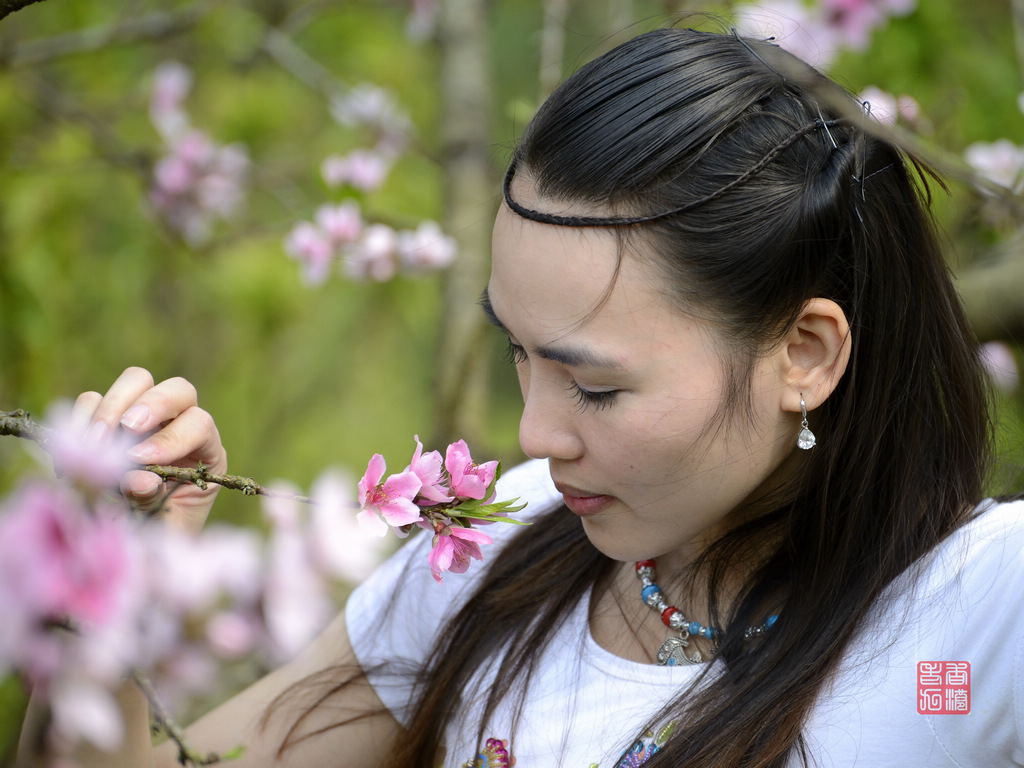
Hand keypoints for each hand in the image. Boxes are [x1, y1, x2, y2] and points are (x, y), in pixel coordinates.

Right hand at [72, 366, 226, 533]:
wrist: (132, 546)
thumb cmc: (158, 536)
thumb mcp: (164, 526)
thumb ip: (154, 502)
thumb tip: (137, 478)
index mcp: (206, 452)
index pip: (200, 423)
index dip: (172, 437)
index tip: (141, 460)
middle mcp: (179, 427)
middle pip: (176, 389)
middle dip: (149, 405)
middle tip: (122, 431)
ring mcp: (144, 421)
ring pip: (136, 381)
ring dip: (110, 408)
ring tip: (93, 445)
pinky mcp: (108, 422)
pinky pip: (92, 400)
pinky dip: (81, 418)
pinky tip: (75, 452)